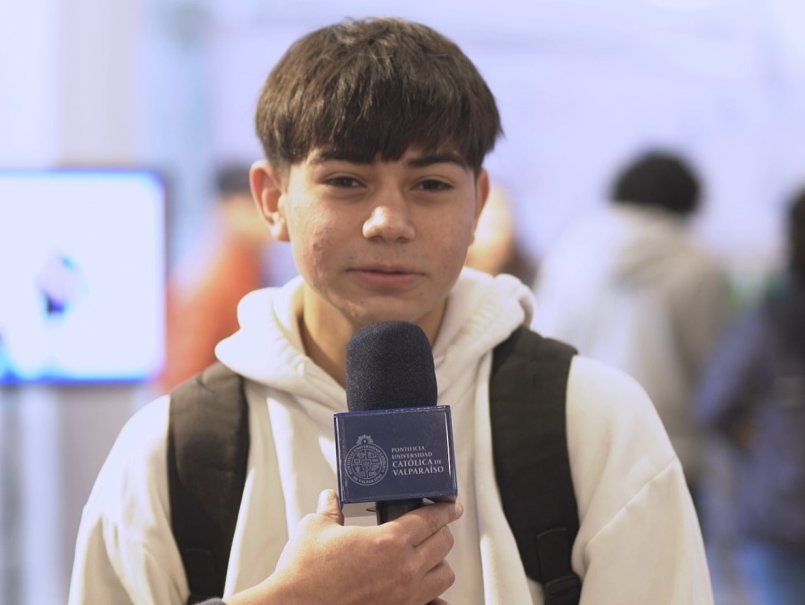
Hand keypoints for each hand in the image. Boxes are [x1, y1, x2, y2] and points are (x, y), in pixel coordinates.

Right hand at [227, 490, 462, 604]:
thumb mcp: (316, 529)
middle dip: (441, 531)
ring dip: (439, 562)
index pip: (430, 518)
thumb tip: (330, 498)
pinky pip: (431, 604)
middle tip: (434, 526)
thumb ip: (330, 510)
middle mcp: (404, 570)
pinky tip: (429, 593)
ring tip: (427, 555)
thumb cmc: (304, 573)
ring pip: (444, 575)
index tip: (451, 506)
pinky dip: (434, 597)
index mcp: (389, 541)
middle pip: (443, 544)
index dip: (444, 509)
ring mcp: (404, 597)